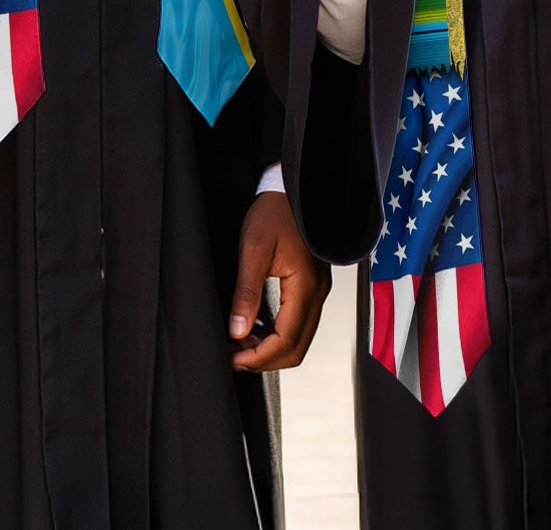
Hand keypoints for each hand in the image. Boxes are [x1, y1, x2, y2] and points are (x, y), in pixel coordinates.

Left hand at [228, 191, 329, 371]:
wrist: (291, 190)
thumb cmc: (273, 213)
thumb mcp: (252, 249)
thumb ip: (246, 292)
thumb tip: (237, 331)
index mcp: (305, 286)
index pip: (286, 340)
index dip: (258, 357)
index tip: (233, 359)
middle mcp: (317, 293)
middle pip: (296, 348)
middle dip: (265, 359)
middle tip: (234, 357)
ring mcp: (318, 291)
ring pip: (299, 339)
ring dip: (271, 349)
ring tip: (240, 344)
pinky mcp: (312, 287)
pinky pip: (300, 324)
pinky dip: (279, 335)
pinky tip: (256, 329)